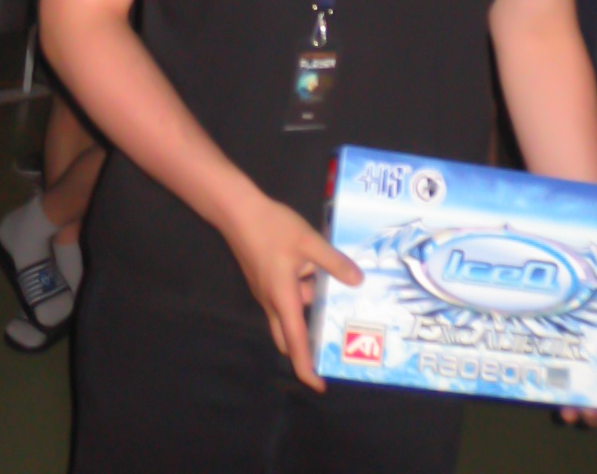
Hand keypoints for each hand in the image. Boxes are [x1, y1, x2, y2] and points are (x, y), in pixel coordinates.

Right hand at [221, 190, 361, 389]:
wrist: (238, 211)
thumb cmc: (273, 228)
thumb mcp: (309, 242)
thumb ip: (333, 262)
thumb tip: (358, 281)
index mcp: (283, 300)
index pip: (296, 345)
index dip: (307, 369)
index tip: (320, 385)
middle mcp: (272, 302)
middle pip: (289, 335)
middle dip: (309, 342)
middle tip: (333, 339)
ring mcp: (265, 290)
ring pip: (291, 309)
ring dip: (310, 306)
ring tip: (339, 294)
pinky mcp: (264, 277)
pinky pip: (286, 293)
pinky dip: (303, 289)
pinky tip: (319, 270)